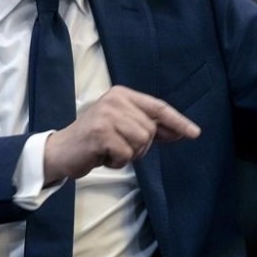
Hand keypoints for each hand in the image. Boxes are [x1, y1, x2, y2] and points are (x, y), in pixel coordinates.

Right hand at [43, 85, 200, 183]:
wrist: (62, 151)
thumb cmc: (95, 140)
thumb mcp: (123, 127)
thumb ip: (149, 127)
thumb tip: (181, 132)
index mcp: (123, 94)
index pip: (158, 107)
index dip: (178, 121)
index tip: (194, 133)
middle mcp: (116, 100)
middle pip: (151, 129)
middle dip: (140, 146)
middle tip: (118, 146)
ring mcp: (107, 115)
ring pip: (142, 142)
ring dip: (129, 154)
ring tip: (110, 150)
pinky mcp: (101, 133)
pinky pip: (126, 154)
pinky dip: (117, 162)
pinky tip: (102, 156)